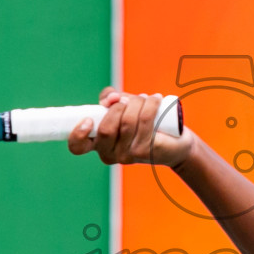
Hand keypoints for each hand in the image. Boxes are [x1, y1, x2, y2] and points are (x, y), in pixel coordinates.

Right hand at [66, 87, 194, 167]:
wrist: (176, 141)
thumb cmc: (145, 122)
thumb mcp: (123, 107)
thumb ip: (109, 98)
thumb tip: (110, 99)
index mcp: (98, 144)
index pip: (78, 147)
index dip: (78, 134)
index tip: (88, 119)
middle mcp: (110, 154)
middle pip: (105, 129)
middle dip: (117, 107)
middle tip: (129, 101)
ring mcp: (127, 155)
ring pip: (127, 123)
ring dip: (137, 103)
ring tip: (146, 99)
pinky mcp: (145, 151)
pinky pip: (144, 122)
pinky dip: (150, 105)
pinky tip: (156, 99)